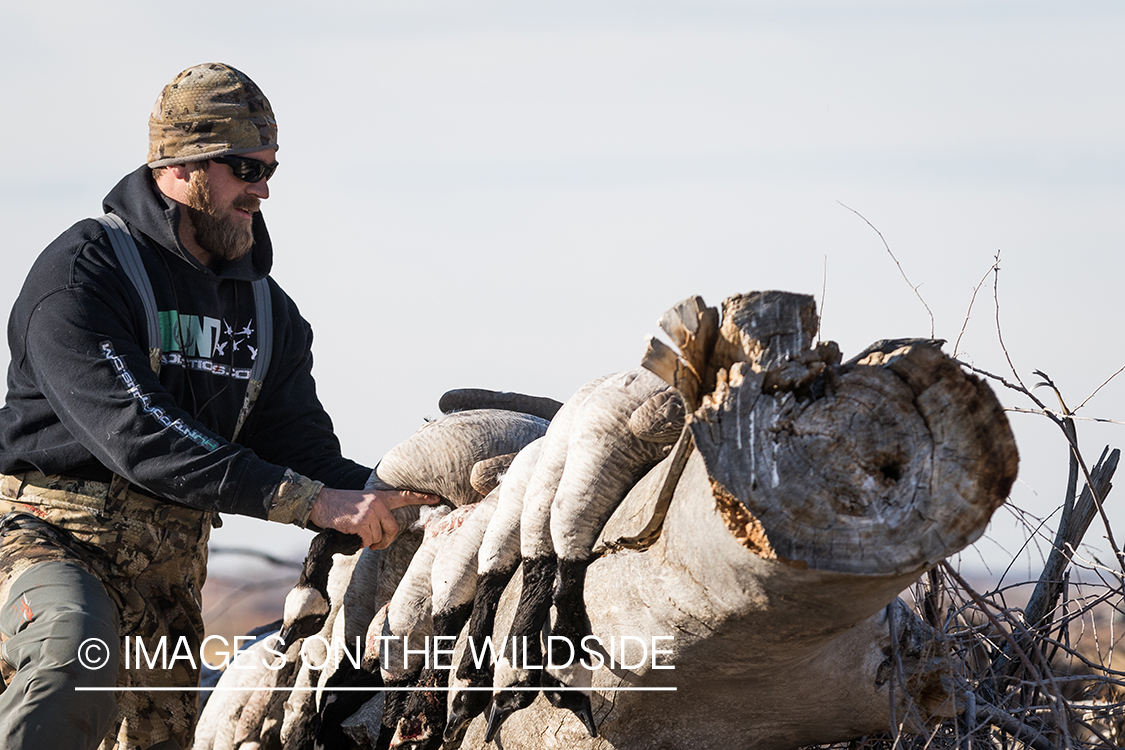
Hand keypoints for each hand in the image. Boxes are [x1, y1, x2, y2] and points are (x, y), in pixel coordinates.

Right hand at [308, 487, 439, 549]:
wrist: (320, 502)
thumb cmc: (340, 506)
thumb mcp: (362, 503)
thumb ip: (376, 512)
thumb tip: (384, 534)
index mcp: (379, 496)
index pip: (404, 496)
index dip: (421, 497)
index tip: (437, 497)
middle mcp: (377, 502)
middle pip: (393, 528)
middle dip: (385, 540)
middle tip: (375, 545)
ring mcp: (369, 511)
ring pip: (378, 537)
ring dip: (368, 541)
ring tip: (356, 533)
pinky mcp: (360, 522)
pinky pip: (367, 541)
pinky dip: (359, 543)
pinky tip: (350, 535)